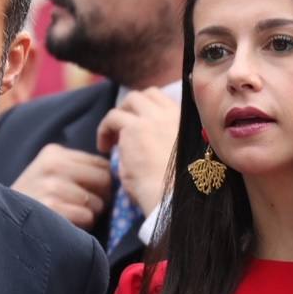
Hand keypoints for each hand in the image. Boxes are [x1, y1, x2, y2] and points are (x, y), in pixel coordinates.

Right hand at [11, 144, 112, 228]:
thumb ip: (79, 168)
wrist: (2, 221)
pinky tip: (67, 223)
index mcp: (54, 153)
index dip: (105, 180)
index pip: (101, 163)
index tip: (95, 192)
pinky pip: (87, 217)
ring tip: (72, 214)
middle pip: (104, 179)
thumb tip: (118, 173)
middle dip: (102, 196)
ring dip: (91, 213)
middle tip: (87, 205)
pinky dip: (82, 224)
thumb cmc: (34, 199)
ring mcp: (51, 187)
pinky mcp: (52, 209)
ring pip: (97, 201)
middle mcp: (53, 166)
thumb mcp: (50, 173)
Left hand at [97, 88, 180, 214]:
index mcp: (189, 125)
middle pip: (150, 94)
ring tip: (111, 138)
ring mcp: (155, 118)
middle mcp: (174, 115)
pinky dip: (105, 129)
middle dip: (134, 107)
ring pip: (132, 100)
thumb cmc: (175, 192)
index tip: (142, 126)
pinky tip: (103, 147)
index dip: (151, 110)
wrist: (173, 199)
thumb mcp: (175, 164)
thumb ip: (160, 148)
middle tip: (123, 129)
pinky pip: (113, 117)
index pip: (169, 101)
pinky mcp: (135, 128)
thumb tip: (134, 149)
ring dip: (120, 115)